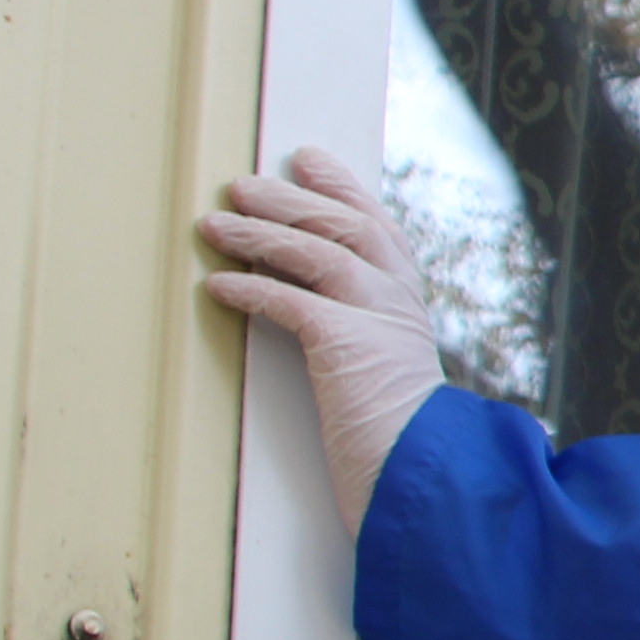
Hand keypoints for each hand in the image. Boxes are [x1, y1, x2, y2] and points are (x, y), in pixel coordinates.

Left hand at [197, 148, 447, 532]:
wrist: (424, 476)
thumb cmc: (402, 440)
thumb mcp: (387, 376)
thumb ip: (367, 342)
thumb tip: (325, 321)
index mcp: (408, 303)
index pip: (375, 226)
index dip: (341, 189)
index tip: (308, 163)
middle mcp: (397, 299)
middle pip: (340, 224)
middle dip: (287, 200)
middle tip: (241, 185)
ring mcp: (376, 315)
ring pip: (314, 249)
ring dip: (258, 233)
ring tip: (215, 224)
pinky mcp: (346, 340)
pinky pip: (288, 299)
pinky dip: (250, 288)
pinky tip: (218, 287)